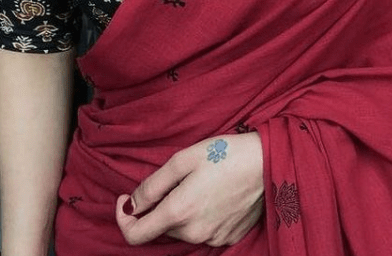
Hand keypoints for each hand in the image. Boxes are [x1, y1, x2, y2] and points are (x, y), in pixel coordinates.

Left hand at [115, 132, 263, 246]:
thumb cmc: (225, 153)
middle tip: (177, 179)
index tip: (126, 199)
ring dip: (181, 211)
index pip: (135, 234)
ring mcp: (213, 238)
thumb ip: (152, 185)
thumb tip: (132, 204)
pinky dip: (200, 216)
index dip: (124, 218)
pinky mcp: (229, 237)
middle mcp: (194, 232)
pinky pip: (203, 231)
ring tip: (199, 183)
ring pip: (182, 229)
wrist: (267, 161)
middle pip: (161, 228)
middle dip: (160, 206)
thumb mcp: (183, 159)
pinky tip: (213, 194)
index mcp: (179, 212)